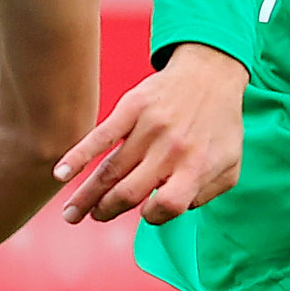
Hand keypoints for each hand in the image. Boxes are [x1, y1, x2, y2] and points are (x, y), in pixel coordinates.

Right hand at [57, 42, 247, 225]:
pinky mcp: (132, 109)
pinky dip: (78, 156)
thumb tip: (174, 211)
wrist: (210, 73)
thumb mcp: (229, 164)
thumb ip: (206, 194)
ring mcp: (149, 129)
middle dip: (106, 210)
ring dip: (86, 196)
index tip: (145, 211)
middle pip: (129, 192)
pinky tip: (60, 174)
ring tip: (71, 214)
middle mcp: (171, 150)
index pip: (167, 205)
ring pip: (110, 171)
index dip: (153, 215)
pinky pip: (100, 137)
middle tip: (94, 217)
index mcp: (196, 166)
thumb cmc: (220, 125)